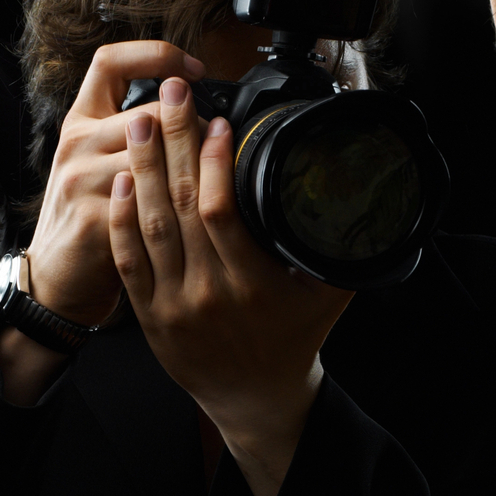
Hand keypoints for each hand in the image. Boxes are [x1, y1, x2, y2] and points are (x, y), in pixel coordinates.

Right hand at [0, 41, 203, 405]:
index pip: (110, 61)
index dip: (155, 55)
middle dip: (193, 125)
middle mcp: (77, 144)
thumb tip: (193, 111)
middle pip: (148, 111)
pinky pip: (150, 202)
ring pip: (154, 155)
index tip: (194, 68)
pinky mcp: (94, 218)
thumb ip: (135, 134)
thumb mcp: (100, 162)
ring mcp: (81, 180)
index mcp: (80, 121)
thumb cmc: (90, 217)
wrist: (55, 279)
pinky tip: (203, 209)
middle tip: (221, 137)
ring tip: (217, 172)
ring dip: (194, 163)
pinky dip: (182, 203)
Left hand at [108, 78, 353, 495]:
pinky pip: (128, 258)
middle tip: (172, 95)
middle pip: (182, 206)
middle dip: (175, 142)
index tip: (219, 122)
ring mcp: (173, 304)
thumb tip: (372, 200)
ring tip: (143, 121)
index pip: (224, 212)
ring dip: (144, 168)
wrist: (255, 400)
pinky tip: (126, 180)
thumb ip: (343, 249)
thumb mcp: (330, 297)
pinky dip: (124, 218)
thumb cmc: (294, 341)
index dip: (215, 162)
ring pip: (150, 226)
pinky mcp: (148, 313)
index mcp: (253, 286)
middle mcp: (208, 294)